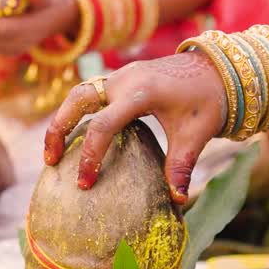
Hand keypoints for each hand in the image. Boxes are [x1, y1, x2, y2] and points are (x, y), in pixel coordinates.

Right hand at [42, 52, 226, 203]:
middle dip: (58, 129)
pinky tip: (78, 137)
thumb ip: (181, 166)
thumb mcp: (196, 136)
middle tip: (50, 161)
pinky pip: (93, 92)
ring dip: (64, 117)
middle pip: (77, 99)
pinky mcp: (124, 77)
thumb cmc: (208, 102)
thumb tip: (176, 199)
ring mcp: (122, 75)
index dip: (91, 157)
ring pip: (80, 93)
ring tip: (55, 150)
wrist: (218, 69)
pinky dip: (79, 112)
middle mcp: (125, 80)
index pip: (102, 126)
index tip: (84, 184)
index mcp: (141, 93)